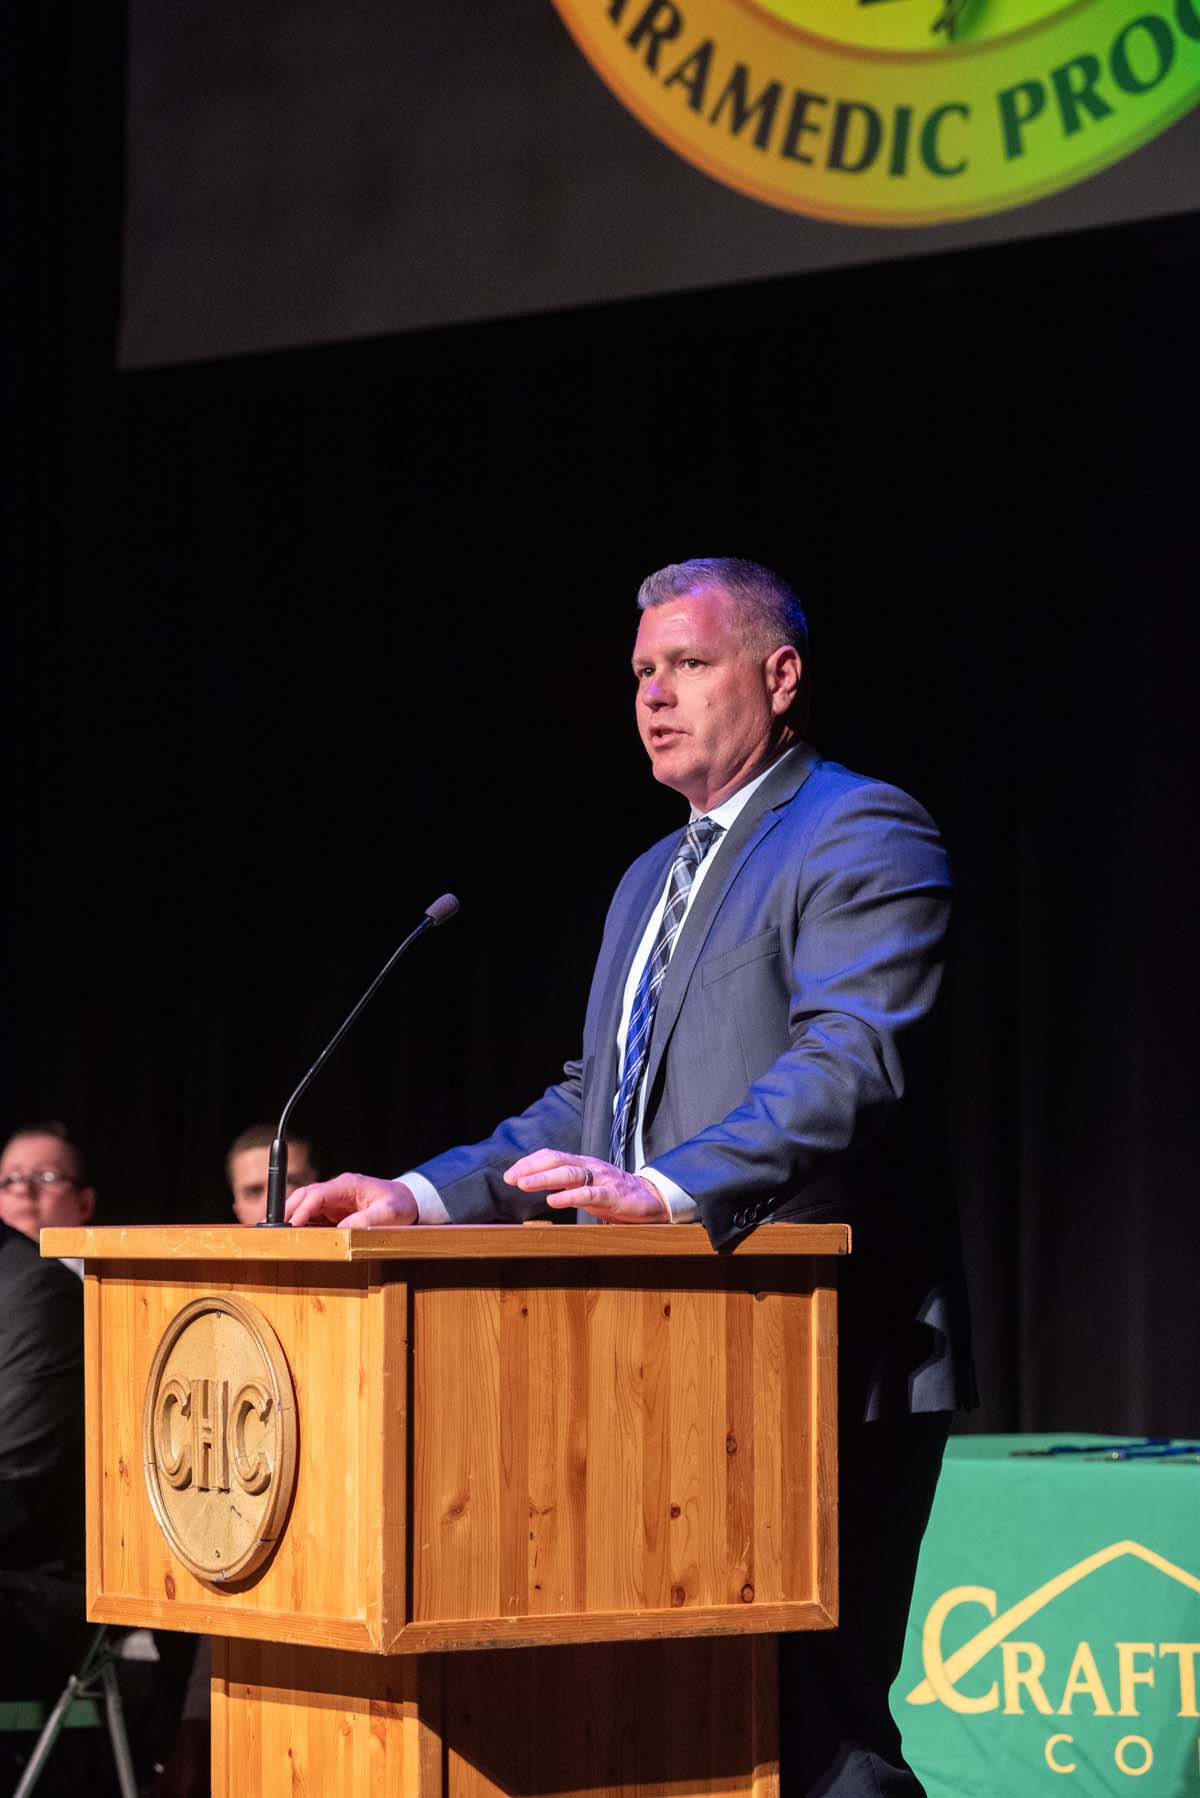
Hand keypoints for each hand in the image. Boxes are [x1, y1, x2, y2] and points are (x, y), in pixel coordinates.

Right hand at [286, 1173, 418, 1228]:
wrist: (409, 1201)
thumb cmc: (400, 1204)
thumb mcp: (389, 1213)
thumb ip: (366, 1220)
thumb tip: (341, 1230)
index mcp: (347, 1185)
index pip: (317, 1194)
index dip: (302, 1209)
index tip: (293, 1225)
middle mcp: (337, 1190)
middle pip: (304, 1195)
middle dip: (288, 1210)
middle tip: (275, 1230)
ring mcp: (335, 1199)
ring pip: (305, 1204)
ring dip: (293, 1218)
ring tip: (282, 1236)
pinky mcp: (335, 1210)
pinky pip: (314, 1215)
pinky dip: (303, 1224)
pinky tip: (297, 1236)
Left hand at [503, 1150, 669, 1221]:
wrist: (652, 1200)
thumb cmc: (615, 1195)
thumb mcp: (587, 1186)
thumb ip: (565, 1184)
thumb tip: (535, 1184)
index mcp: (583, 1164)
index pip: (551, 1156)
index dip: (529, 1163)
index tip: (509, 1174)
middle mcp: (590, 1167)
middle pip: (556, 1160)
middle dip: (530, 1168)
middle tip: (510, 1178)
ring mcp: (602, 1180)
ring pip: (569, 1174)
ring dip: (544, 1178)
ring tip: (524, 1185)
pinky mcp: (613, 1196)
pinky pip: (589, 1194)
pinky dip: (569, 1196)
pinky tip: (554, 1200)